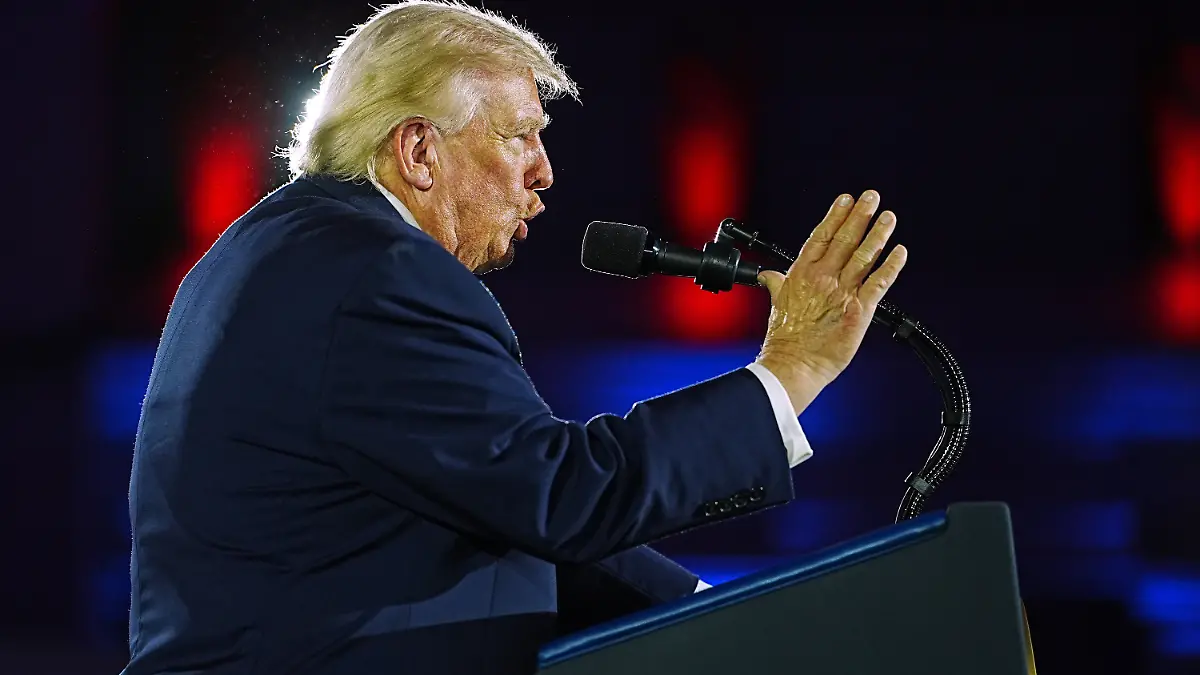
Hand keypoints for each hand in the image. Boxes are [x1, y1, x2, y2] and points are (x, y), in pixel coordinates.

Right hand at [756, 190, 906, 412]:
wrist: (794, 365)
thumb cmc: (784, 339)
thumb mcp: (777, 304)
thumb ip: (777, 284)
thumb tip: (768, 275)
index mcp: (801, 274)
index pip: (821, 237)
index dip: (835, 216)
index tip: (845, 199)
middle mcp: (822, 278)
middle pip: (844, 240)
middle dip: (860, 216)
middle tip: (872, 197)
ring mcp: (842, 292)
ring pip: (864, 256)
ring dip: (878, 234)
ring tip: (889, 217)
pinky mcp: (859, 310)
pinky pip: (879, 283)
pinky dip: (891, 266)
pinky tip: (900, 251)